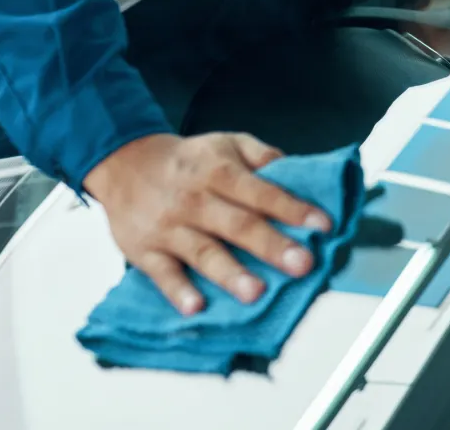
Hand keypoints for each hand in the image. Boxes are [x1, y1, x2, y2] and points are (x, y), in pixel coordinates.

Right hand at [83, 132, 331, 315]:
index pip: (260, 191)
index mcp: (218, 171)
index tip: (322, 225)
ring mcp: (169, 227)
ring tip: (256, 292)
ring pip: (203, 252)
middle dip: (270, 245)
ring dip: (230, 273)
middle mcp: (196, 199)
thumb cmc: (190, 160)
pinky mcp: (145, 251)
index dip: (292, 207)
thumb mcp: (226, 142)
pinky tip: (195, 307)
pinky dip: (178, 291)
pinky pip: (162, 274)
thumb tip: (296, 172)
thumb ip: (261, 155)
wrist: (126, 164)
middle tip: (302, 264)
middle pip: (237, 224)